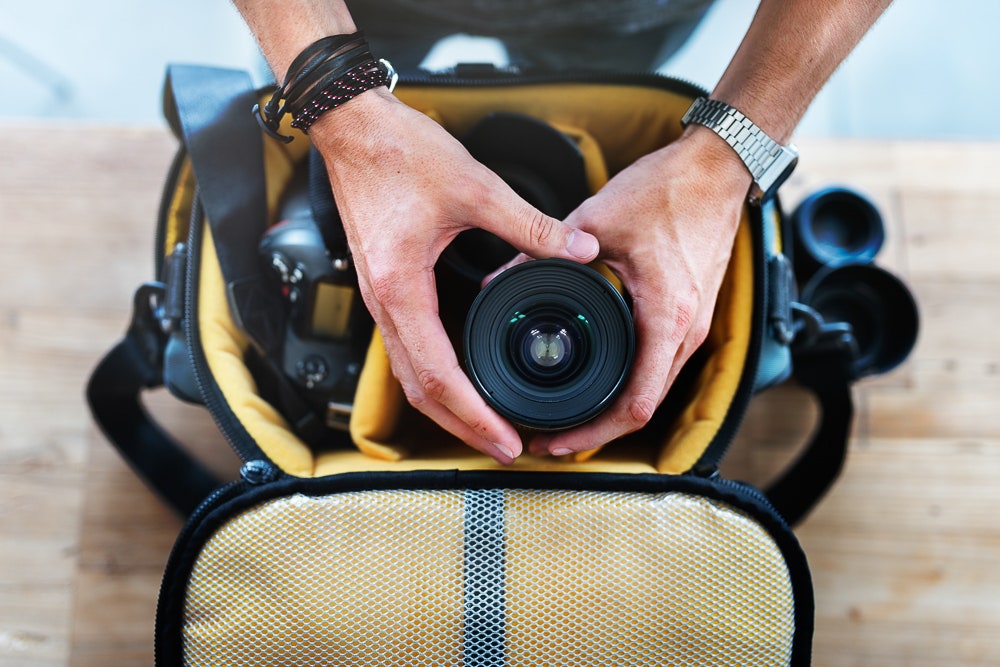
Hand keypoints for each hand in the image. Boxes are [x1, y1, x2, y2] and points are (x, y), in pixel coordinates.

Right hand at [308, 89, 600, 462]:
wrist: (352, 129)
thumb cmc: (397, 153)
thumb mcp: (474, 188)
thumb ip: (531, 225)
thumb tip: (579, 251)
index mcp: (403, 289)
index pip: (439, 376)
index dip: (475, 416)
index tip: (506, 439)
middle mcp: (384, 304)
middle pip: (420, 391)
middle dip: (462, 426)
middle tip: (504, 448)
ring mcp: (380, 299)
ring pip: (410, 375)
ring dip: (448, 406)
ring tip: (488, 424)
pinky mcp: (386, 287)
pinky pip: (408, 349)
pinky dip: (437, 376)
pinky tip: (465, 378)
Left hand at [524, 127, 752, 456]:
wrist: (717, 170)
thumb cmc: (668, 191)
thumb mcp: (594, 221)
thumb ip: (542, 253)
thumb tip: (498, 279)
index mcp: (666, 316)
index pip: (636, 404)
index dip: (593, 433)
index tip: (558, 441)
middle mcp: (687, 331)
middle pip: (644, 408)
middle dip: (597, 430)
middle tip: (552, 436)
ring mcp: (695, 326)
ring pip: (654, 390)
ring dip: (614, 409)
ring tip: (570, 415)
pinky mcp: (692, 315)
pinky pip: (661, 366)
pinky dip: (631, 383)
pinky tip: (602, 380)